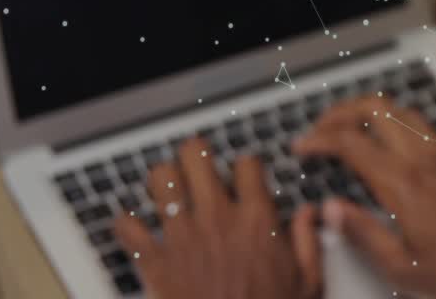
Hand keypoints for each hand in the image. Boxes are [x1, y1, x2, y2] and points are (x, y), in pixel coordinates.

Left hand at [113, 138, 321, 298]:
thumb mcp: (307, 281)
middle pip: (196, 156)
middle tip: (197, 162)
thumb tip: (309, 215)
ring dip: (161, 180)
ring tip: (166, 185)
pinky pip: (128, 228)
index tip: (245, 173)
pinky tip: (132, 223)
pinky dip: (126, 224)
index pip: (247, 165)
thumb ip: (308, 242)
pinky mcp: (154, 261)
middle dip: (195, 154)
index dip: (246, 165)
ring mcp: (181, 236)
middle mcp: (216, 218)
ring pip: (159, 180)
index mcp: (256, 220)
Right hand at [294, 98, 435, 297]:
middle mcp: (426, 159)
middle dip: (341, 111)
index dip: (319, 139)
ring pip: (401, 109)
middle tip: (320, 129)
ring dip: (369, 111)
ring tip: (348, 127)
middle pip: (376, 108)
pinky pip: (422, 124)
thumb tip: (331, 211)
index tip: (301, 147)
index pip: (351, 141)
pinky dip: (396, 120)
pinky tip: (389, 140)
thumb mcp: (402, 266)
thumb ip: (362, 234)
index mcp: (404, 183)